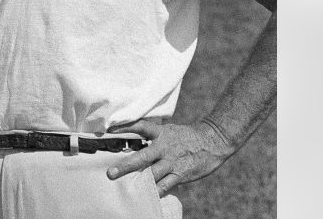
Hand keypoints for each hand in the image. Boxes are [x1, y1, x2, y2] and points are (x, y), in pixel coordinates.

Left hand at [106, 119, 235, 194]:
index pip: (140, 127)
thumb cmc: (186, 136)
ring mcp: (172, 162)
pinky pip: (165, 186)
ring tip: (124, 187)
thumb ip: (151, 137)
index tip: (109, 130)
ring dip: (138, 182)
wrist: (213, 141)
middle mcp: (164, 148)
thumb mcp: (168, 131)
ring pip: (152, 175)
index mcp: (160, 133)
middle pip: (142, 157)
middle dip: (125, 166)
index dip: (125, 128)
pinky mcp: (181, 175)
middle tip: (110, 173)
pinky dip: (155, 191)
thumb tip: (131, 144)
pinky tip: (146, 195)